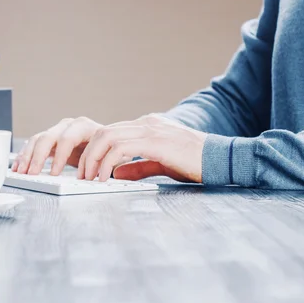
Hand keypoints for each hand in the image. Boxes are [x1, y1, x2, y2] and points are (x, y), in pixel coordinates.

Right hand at [11, 117, 102, 174]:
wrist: (108, 144)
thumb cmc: (110, 151)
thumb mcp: (111, 156)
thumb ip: (103, 164)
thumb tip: (94, 175)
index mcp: (85, 127)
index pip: (67, 139)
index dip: (59, 157)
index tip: (54, 174)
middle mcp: (69, 126)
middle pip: (48, 137)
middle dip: (37, 157)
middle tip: (32, 173)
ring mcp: (58, 131)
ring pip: (37, 140)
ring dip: (26, 156)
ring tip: (20, 171)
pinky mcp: (51, 139)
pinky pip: (34, 145)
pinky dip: (24, 156)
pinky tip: (18, 166)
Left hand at [77, 114, 206, 182]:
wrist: (222, 159)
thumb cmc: (196, 163)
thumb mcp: (161, 164)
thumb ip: (138, 166)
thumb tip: (116, 173)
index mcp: (147, 127)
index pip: (111, 132)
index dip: (94, 150)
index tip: (86, 170)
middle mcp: (146, 124)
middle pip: (104, 132)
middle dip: (87, 154)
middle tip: (81, 175)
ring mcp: (151, 130)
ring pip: (107, 137)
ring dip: (93, 159)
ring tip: (89, 178)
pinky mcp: (156, 142)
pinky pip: (121, 148)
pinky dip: (107, 163)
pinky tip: (104, 178)